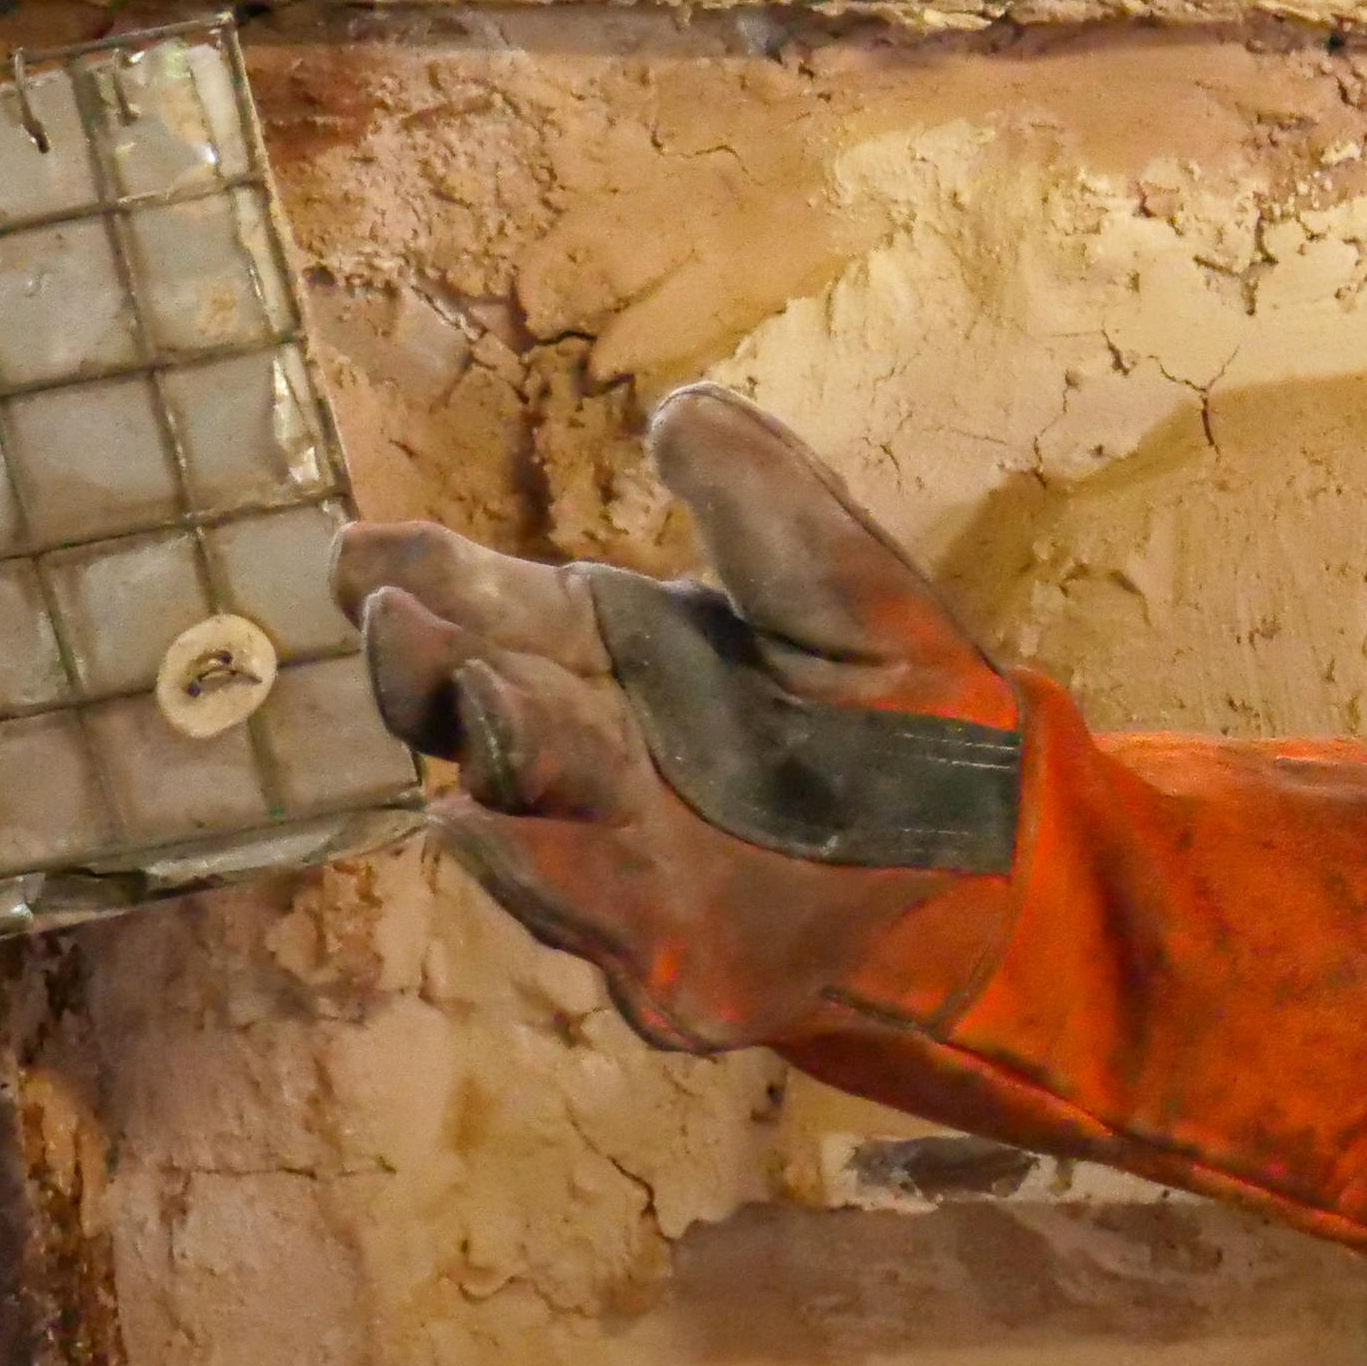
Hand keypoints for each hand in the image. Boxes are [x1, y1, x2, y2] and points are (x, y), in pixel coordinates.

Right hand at [332, 390, 1028, 1052]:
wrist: (1001, 845)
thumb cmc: (905, 706)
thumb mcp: (847, 587)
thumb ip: (767, 503)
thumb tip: (680, 409)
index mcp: (608, 653)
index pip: (490, 608)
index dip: (423, 579)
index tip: (365, 552)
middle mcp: (584, 755)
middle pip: (470, 707)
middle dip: (426, 663)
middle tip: (398, 615)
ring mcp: (610, 857)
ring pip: (518, 802)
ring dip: (495, 744)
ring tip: (480, 683)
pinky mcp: (666, 956)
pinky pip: (587, 914)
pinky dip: (535, 872)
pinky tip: (484, 826)